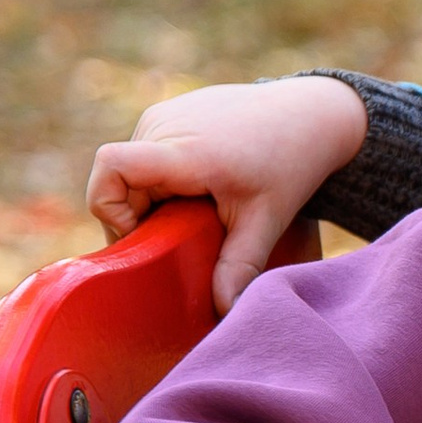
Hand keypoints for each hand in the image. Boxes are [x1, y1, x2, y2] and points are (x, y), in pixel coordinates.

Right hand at [88, 76, 367, 312]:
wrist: (311, 113)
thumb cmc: (291, 162)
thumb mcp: (267, 217)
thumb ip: (240, 265)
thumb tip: (224, 312)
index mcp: (184, 150)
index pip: (111, 168)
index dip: (110, 210)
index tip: (146, 235)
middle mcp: (163, 123)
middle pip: (117, 183)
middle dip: (137, 218)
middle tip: (178, 241)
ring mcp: (165, 113)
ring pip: (129, 170)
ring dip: (149, 199)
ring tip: (193, 215)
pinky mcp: (170, 111)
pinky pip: (145, 153)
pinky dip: (160, 179)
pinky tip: (199, 192)